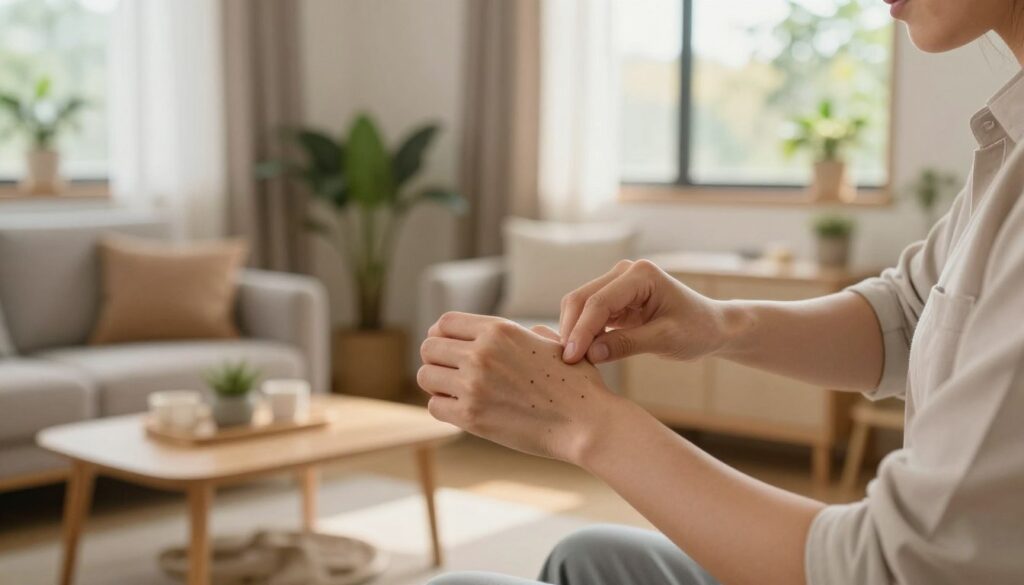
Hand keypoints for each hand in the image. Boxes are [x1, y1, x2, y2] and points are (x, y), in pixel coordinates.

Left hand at [419, 312, 619, 463]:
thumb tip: (527, 333)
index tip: (448, 347)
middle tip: (450, 372)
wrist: (586, 422)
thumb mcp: (555, 344)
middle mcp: (481, 353)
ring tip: (454, 391)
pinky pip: (434, 406)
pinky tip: (461, 409)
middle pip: (429, 347)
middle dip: (436, 359)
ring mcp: (473, 385)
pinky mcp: (471, 416)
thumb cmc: (576, 384)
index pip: (445, 322)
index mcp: (499, 330)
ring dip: (436, 383)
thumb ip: (530, 335)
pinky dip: (444, 407)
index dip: (441, 334)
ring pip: (426, 376)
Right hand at [559, 259, 730, 364]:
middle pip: (581, 300)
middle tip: (567, 364)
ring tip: (573, 361)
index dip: (581, 331)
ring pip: (580, 307)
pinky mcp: (614, 300)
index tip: (571, 358)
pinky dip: (583, 333)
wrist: (712, 327)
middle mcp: (624, 273)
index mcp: (640, 274)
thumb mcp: (665, 339)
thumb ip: (627, 344)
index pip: (599, 302)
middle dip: (571, 330)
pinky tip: (583, 354)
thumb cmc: (697, 330)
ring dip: (574, 332)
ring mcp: (617, 284)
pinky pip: (589, 315)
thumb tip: (590, 354)